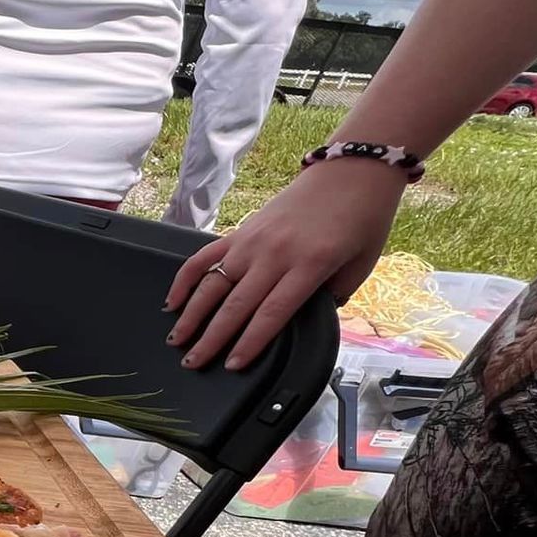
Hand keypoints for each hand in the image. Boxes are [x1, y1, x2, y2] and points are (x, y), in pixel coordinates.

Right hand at [164, 161, 408, 370]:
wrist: (351, 171)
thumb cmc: (363, 219)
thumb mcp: (361, 265)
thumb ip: (332, 296)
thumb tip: (303, 319)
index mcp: (309, 265)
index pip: (270, 314)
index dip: (249, 343)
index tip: (231, 365)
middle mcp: (275, 254)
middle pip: (235, 305)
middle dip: (211, 339)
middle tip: (192, 363)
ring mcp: (252, 241)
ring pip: (213, 284)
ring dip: (191, 315)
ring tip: (176, 340)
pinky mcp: (241, 230)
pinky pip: (204, 257)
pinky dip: (185, 279)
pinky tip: (172, 301)